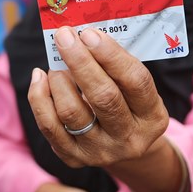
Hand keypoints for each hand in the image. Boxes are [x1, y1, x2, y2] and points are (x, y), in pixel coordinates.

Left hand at [28, 27, 179, 191]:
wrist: (122, 146)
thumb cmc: (126, 102)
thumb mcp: (134, 88)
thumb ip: (115, 65)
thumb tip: (82, 35)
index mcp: (152, 117)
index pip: (136, 82)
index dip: (111, 55)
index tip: (90, 33)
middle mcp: (129, 138)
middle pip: (103, 97)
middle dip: (80, 61)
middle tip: (64, 36)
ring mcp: (100, 152)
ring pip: (71, 112)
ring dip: (59, 79)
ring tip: (56, 61)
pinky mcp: (74, 158)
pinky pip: (49, 127)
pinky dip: (40, 97)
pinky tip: (40, 77)